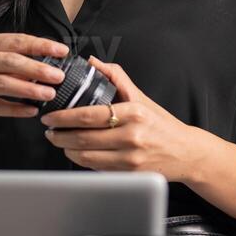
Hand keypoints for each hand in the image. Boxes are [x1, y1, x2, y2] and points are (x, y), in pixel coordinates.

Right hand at [0, 32, 68, 120]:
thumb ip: (2, 54)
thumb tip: (38, 59)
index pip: (15, 40)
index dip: (40, 45)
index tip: (61, 50)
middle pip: (10, 61)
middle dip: (37, 68)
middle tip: (59, 75)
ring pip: (2, 83)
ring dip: (28, 89)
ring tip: (49, 94)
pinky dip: (13, 109)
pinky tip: (30, 111)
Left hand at [41, 55, 208, 181]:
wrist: (186, 152)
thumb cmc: (161, 124)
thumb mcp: (141, 97)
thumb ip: (116, 77)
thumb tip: (92, 62)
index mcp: (133, 112)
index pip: (89, 115)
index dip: (64, 117)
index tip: (51, 117)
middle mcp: (132, 135)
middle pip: (83, 138)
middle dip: (59, 135)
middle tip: (49, 131)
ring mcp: (130, 157)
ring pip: (86, 156)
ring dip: (67, 149)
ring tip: (60, 141)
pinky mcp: (129, 173)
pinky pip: (97, 168)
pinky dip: (82, 160)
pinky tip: (77, 152)